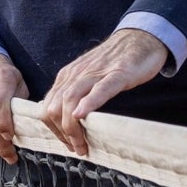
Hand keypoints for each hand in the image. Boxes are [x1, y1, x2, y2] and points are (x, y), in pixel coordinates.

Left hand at [40, 29, 166, 156]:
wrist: (139, 38)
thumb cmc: (114, 62)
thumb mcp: (88, 78)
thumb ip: (75, 94)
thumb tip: (67, 121)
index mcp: (68, 76)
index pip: (47, 106)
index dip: (53, 129)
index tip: (66, 144)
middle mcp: (77, 74)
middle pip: (55, 106)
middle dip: (62, 132)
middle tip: (76, 148)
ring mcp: (97, 72)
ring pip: (71, 99)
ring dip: (72, 126)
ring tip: (81, 145)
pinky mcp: (118, 73)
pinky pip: (100, 89)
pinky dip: (88, 103)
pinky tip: (83, 114)